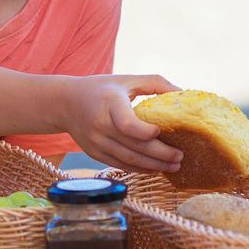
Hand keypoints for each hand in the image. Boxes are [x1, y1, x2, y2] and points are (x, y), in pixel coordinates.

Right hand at [56, 75, 183, 173]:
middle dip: (160, 154)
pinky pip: (120, 165)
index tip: (161, 131)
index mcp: (109, 103)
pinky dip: (139, 169)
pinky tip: (156, 168)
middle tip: (180, 156)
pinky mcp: (94, 154)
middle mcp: (100, 125)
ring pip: (128, 160)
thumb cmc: (102, 89)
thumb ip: (155, 83)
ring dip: (153, 166)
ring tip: (174, 166)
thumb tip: (182, 93)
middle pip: (133, 146)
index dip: (145, 132)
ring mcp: (96, 142)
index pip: (127, 124)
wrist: (65, 103)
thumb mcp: (126, 80)